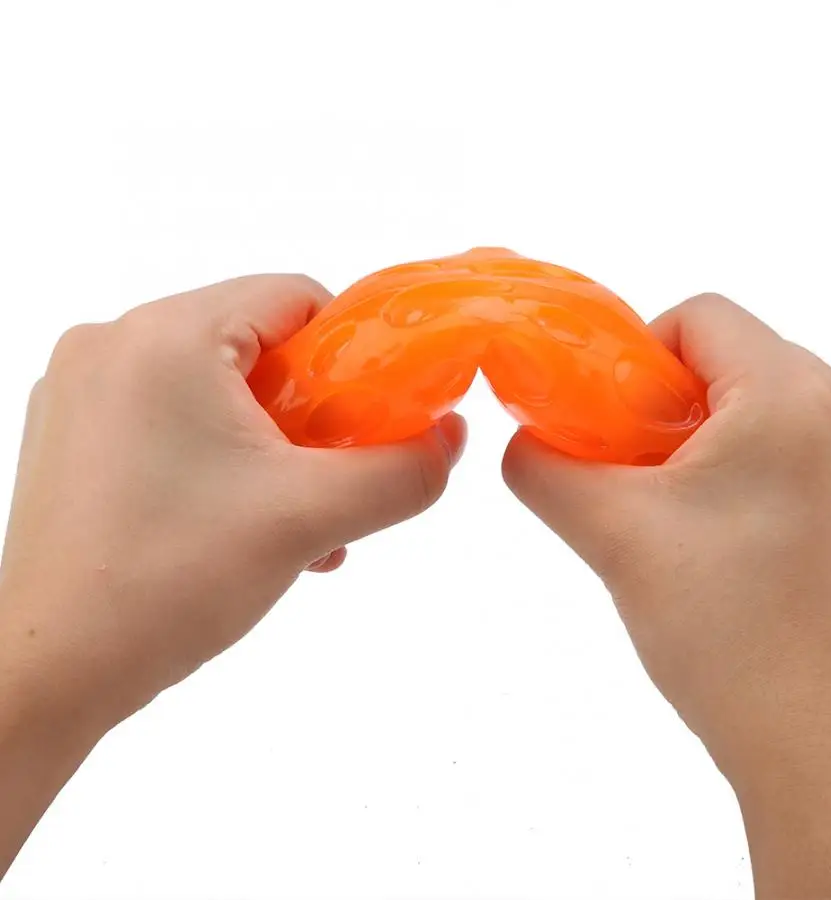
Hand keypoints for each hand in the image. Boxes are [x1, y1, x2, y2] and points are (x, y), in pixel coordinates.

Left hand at [0, 275, 464, 874]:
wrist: (48, 670)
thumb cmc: (172, 580)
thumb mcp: (312, 518)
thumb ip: (402, 470)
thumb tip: (451, 437)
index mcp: (167, 336)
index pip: (294, 298)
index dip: (353, 351)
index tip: (376, 415)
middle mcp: (114, 343)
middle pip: (256, 345)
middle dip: (313, 413)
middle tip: (337, 479)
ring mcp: (83, 388)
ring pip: (216, 387)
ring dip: (273, 444)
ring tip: (300, 521)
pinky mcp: (71, 433)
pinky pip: (172, 418)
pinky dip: (221, 455)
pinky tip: (247, 523)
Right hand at [503, 294, 830, 898]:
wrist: (830, 756)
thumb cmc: (730, 642)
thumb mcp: (614, 536)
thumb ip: (544, 466)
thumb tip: (523, 438)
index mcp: (794, 400)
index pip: (701, 317)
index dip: (639, 358)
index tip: (614, 423)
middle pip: (742, 364)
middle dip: (678, 412)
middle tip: (644, 480)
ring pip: (779, 411)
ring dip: (724, 447)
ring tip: (695, 523)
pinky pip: (817, 454)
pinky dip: (768, 477)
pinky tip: (744, 545)